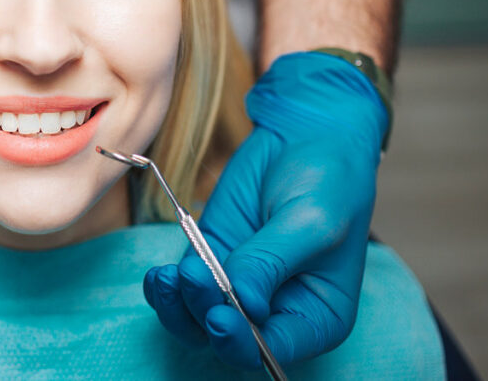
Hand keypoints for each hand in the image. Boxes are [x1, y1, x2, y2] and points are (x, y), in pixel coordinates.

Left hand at [144, 51, 387, 368]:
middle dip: (205, 317)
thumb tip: (242, 304)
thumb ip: (271, 263)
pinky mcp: (209, 259)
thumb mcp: (310, 222)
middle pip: (230, 341)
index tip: (221, 316)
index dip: (245, 344)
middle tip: (193, 278)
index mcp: (316, 317)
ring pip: (196, 320)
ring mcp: (238, 287)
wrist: (305, 136)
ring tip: (170, 275)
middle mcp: (275, 312)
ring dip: (178, 305)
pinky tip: (159, 275)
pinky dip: (165, 288)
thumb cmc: (328, 181)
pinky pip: (181, 289)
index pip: (274, 351)